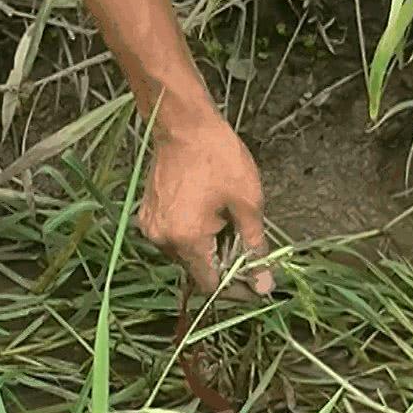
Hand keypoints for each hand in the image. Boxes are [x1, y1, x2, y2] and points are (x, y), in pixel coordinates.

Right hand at [137, 117, 273, 296]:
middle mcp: (162, 240)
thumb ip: (254, 248)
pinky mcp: (148, 213)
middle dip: (225, 264)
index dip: (235, 288)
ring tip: (229, 223)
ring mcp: (151, 226)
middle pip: (197, 270)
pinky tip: (211, 215)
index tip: (256, 283)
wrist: (184, 124)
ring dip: (209, 248)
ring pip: (186, 253)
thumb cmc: (219, 158)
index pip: (210, 284)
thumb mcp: (247, 204)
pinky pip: (175, 236)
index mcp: (185, 240)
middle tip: (248, 246)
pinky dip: (194, 234)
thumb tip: (264, 284)